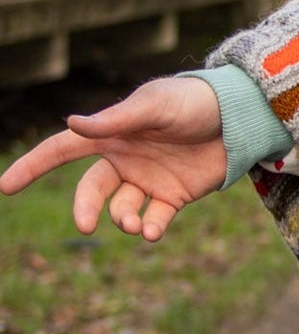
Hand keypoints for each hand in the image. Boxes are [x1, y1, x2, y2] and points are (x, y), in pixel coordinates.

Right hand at [0, 76, 227, 241]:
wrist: (240, 116)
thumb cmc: (194, 102)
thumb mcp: (156, 105)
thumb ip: (117, 119)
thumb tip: (72, 124)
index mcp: (111, 134)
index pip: (62, 150)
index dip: (32, 166)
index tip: (5, 187)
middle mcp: (124, 159)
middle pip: (91, 190)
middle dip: (86, 209)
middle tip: (86, 226)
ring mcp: (149, 179)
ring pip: (122, 209)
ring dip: (123, 220)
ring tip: (136, 224)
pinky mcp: (174, 195)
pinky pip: (154, 219)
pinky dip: (151, 229)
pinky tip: (153, 232)